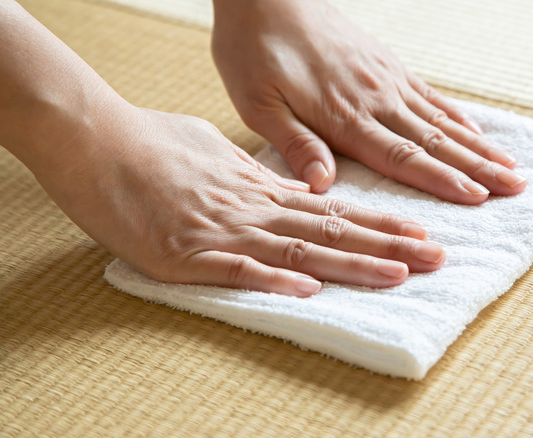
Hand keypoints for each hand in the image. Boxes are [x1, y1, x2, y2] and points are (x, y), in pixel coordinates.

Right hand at [36, 107, 444, 296]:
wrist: (96, 141)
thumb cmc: (152, 143)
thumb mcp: (216, 151)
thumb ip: (256, 174)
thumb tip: (291, 186)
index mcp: (260, 189)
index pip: (333, 210)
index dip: (379, 224)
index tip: (420, 234)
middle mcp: (253, 211)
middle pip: (331, 232)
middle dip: (387, 246)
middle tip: (436, 257)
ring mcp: (222, 233)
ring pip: (298, 251)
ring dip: (350, 265)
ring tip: (398, 274)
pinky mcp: (185, 255)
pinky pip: (235, 271)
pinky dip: (271, 282)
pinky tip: (307, 294)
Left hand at [211, 0, 526, 204]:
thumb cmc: (255, 50)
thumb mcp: (258, 102)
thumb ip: (295, 143)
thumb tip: (324, 185)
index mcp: (344, 116)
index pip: (402, 156)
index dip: (441, 180)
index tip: (478, 198)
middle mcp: (376, 99)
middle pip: (435, 141)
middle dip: (477, 168)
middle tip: (517, 188)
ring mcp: (387, 80)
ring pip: (441, 120)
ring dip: (478, 146)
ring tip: (511, 166)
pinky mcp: (387, 65)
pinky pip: (430, 95)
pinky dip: (457, 116)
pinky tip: (476, 131)